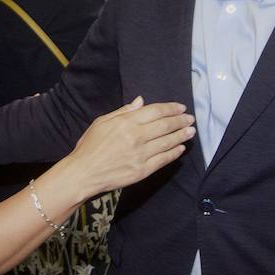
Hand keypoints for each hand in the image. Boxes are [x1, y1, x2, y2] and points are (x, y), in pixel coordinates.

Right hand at [65, 97, 192, 195]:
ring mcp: (141, 155)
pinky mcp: (142, 170)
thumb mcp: (101, 122)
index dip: (171, 108)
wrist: (83, 173)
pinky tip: (181, 148)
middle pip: (165, 125)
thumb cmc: (89, 146)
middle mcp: (136, 137)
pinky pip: (163, 160)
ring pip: (168, 142)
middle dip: (180, 121)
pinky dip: (174, 153)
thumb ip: (123, 111)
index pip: (155, 111)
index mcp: (126, 123)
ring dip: (181, 136)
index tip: (181, 108)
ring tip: (191, 131)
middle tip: (191, 119)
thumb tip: (141, 101)